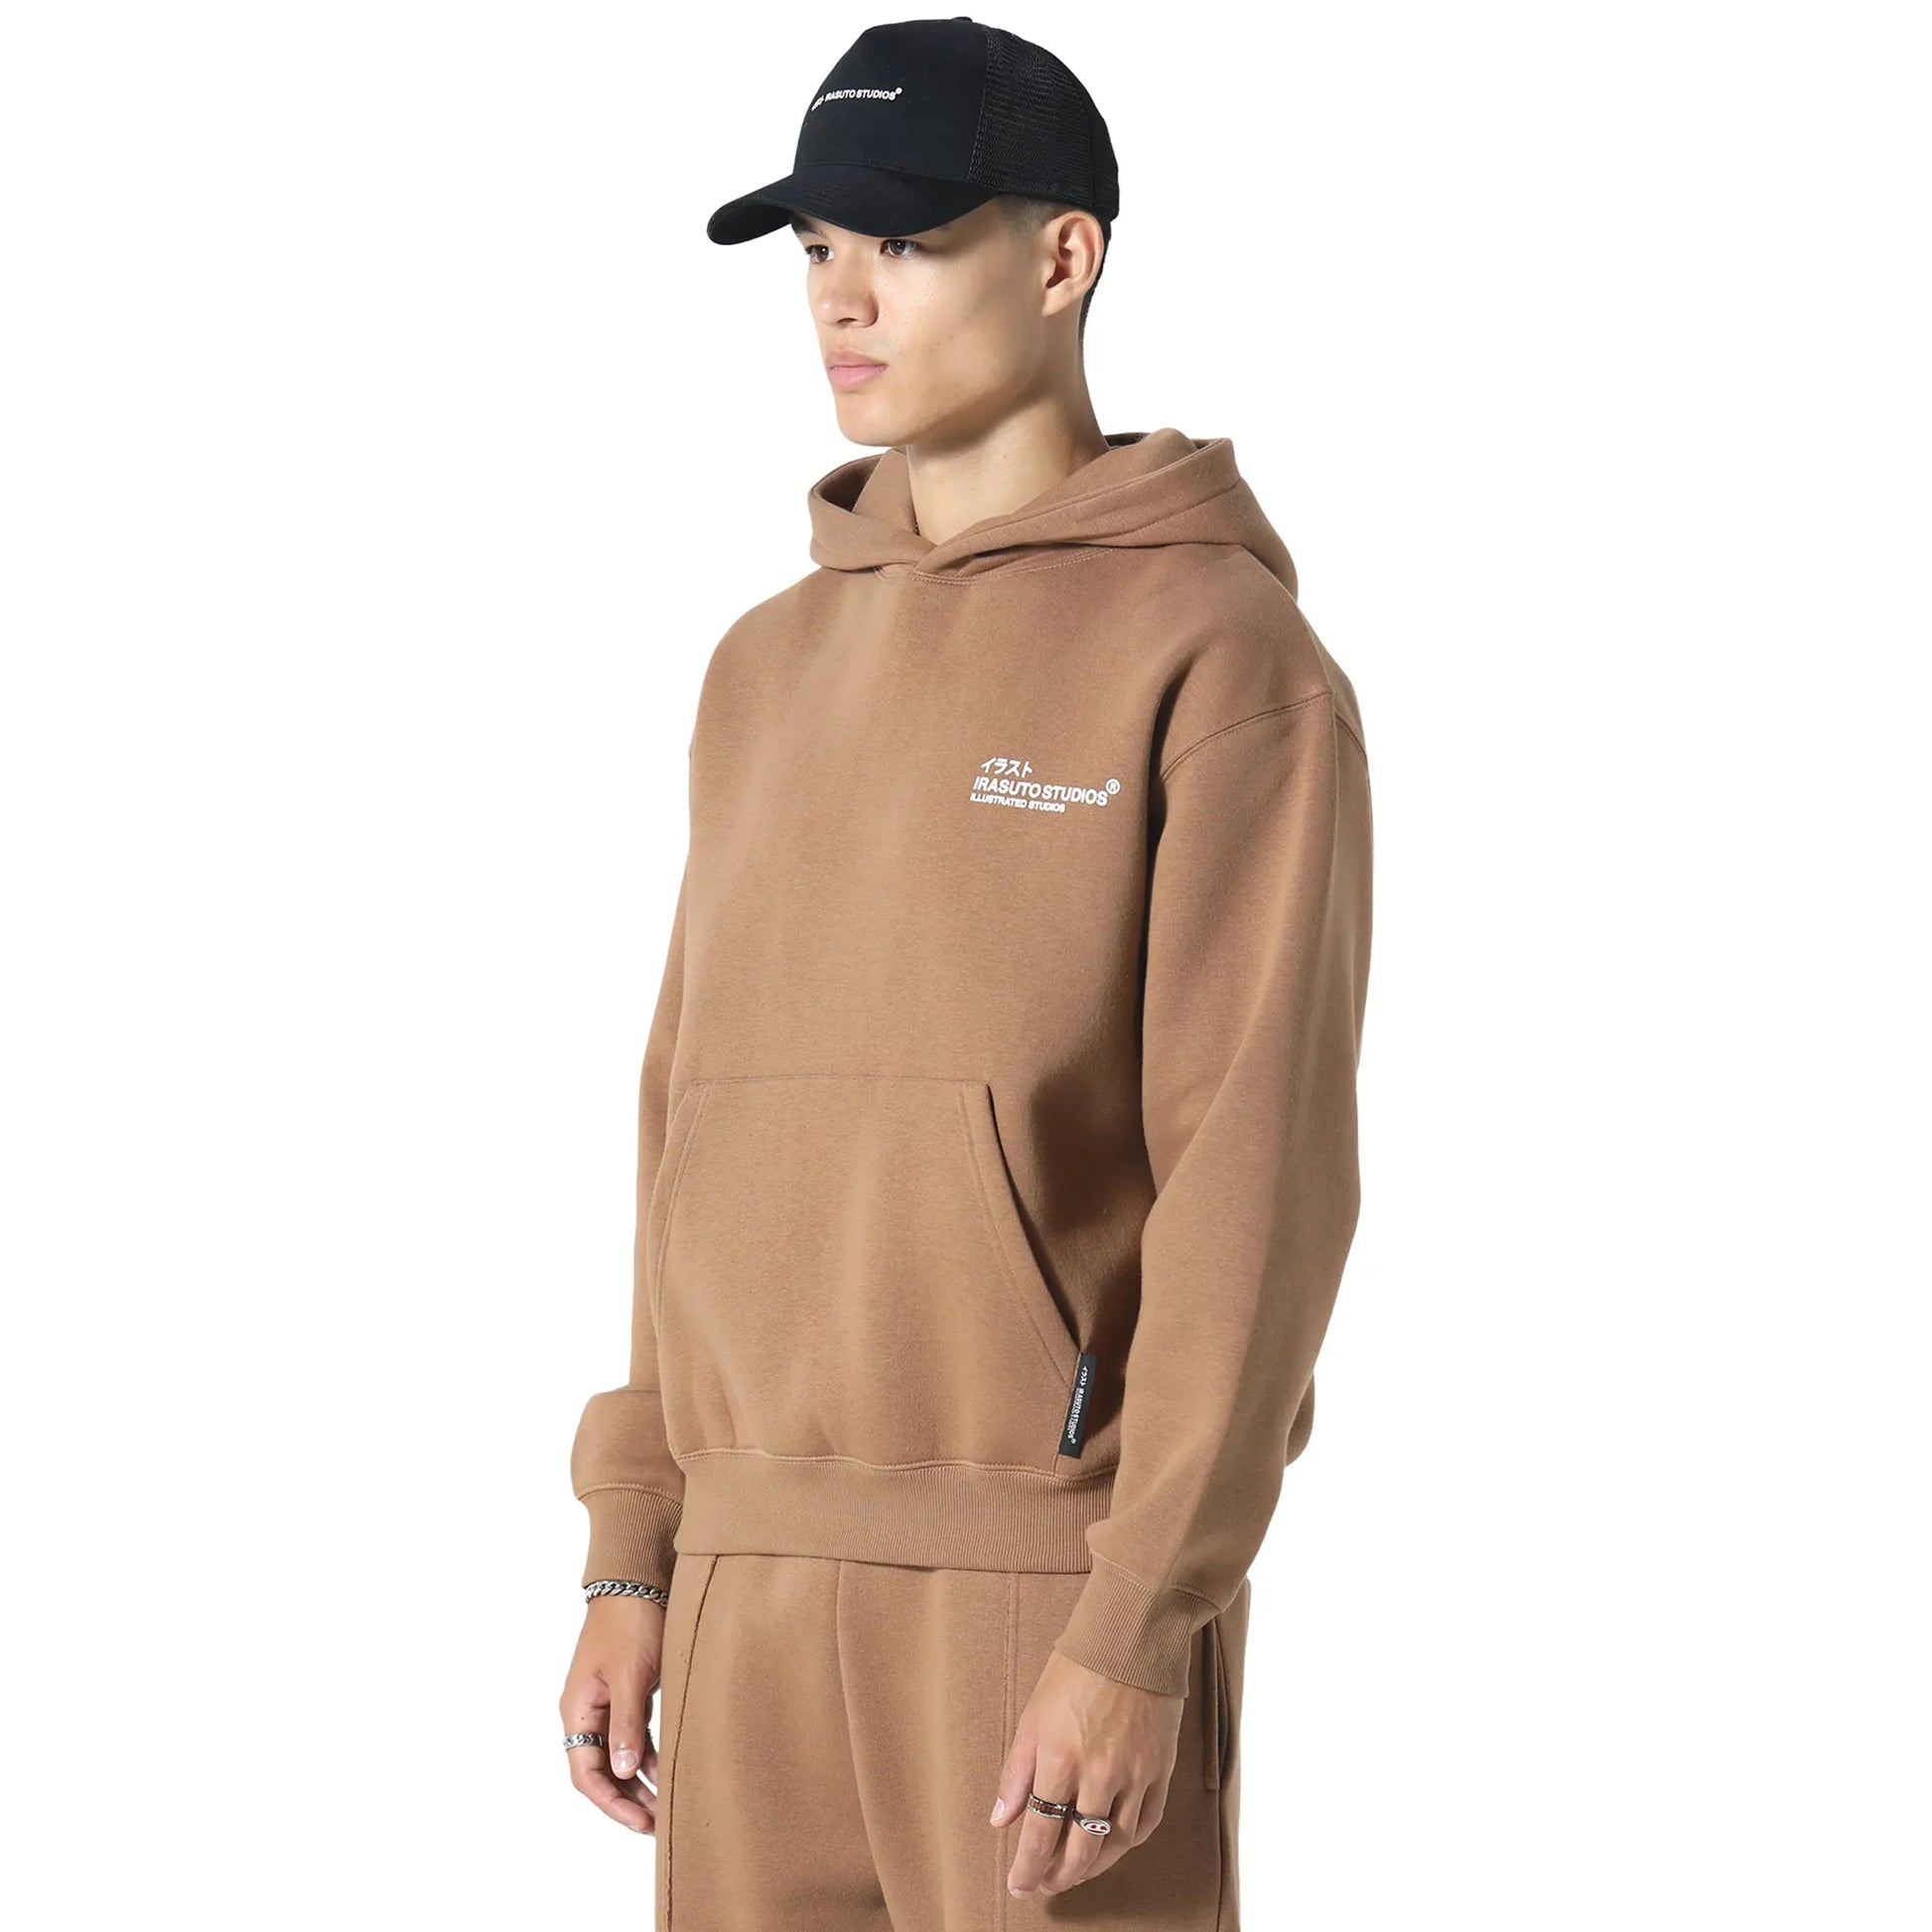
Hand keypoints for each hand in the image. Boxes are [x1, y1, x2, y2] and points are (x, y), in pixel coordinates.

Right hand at [560, 1595, 666, 1832]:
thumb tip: (624, 1772)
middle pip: (600, 1770)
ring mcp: (606, 1702)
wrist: (637, 1579)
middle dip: (626, 1798)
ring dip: (639, 1780)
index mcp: (577, 1709)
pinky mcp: (627, 1693)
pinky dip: (648, 1755)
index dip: (611, 1802)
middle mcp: (587, 1711)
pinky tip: (667, 1771)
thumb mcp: (631, 1676)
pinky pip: (633, 1735)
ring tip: (665, 1805)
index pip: (586, 1772)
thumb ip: (627, 1724)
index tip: (640, 1821)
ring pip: (618, 1755)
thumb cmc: (631, 1623)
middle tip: (656, 1823)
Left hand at [988, 1648, 1184, 1897]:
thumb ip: (1016, 1773)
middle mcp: (1099, 1776)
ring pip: (1114, 1843)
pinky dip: (1127, 1842)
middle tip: (1046, 1884)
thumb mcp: (1033, 1717)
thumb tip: (1002, 1819)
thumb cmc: (1076, 1671)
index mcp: (1060, 1762)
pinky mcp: (1161, 1770)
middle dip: (1059, 1875)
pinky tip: (1112, 1844)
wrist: (1131, 1640)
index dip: (1028, 1868)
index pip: (1041, 1835)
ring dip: (1093, 1866)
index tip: (1019, 1885)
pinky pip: (1145, 1823)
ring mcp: (1134, 1775)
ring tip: (1076, 1871)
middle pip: (1079, 1849)